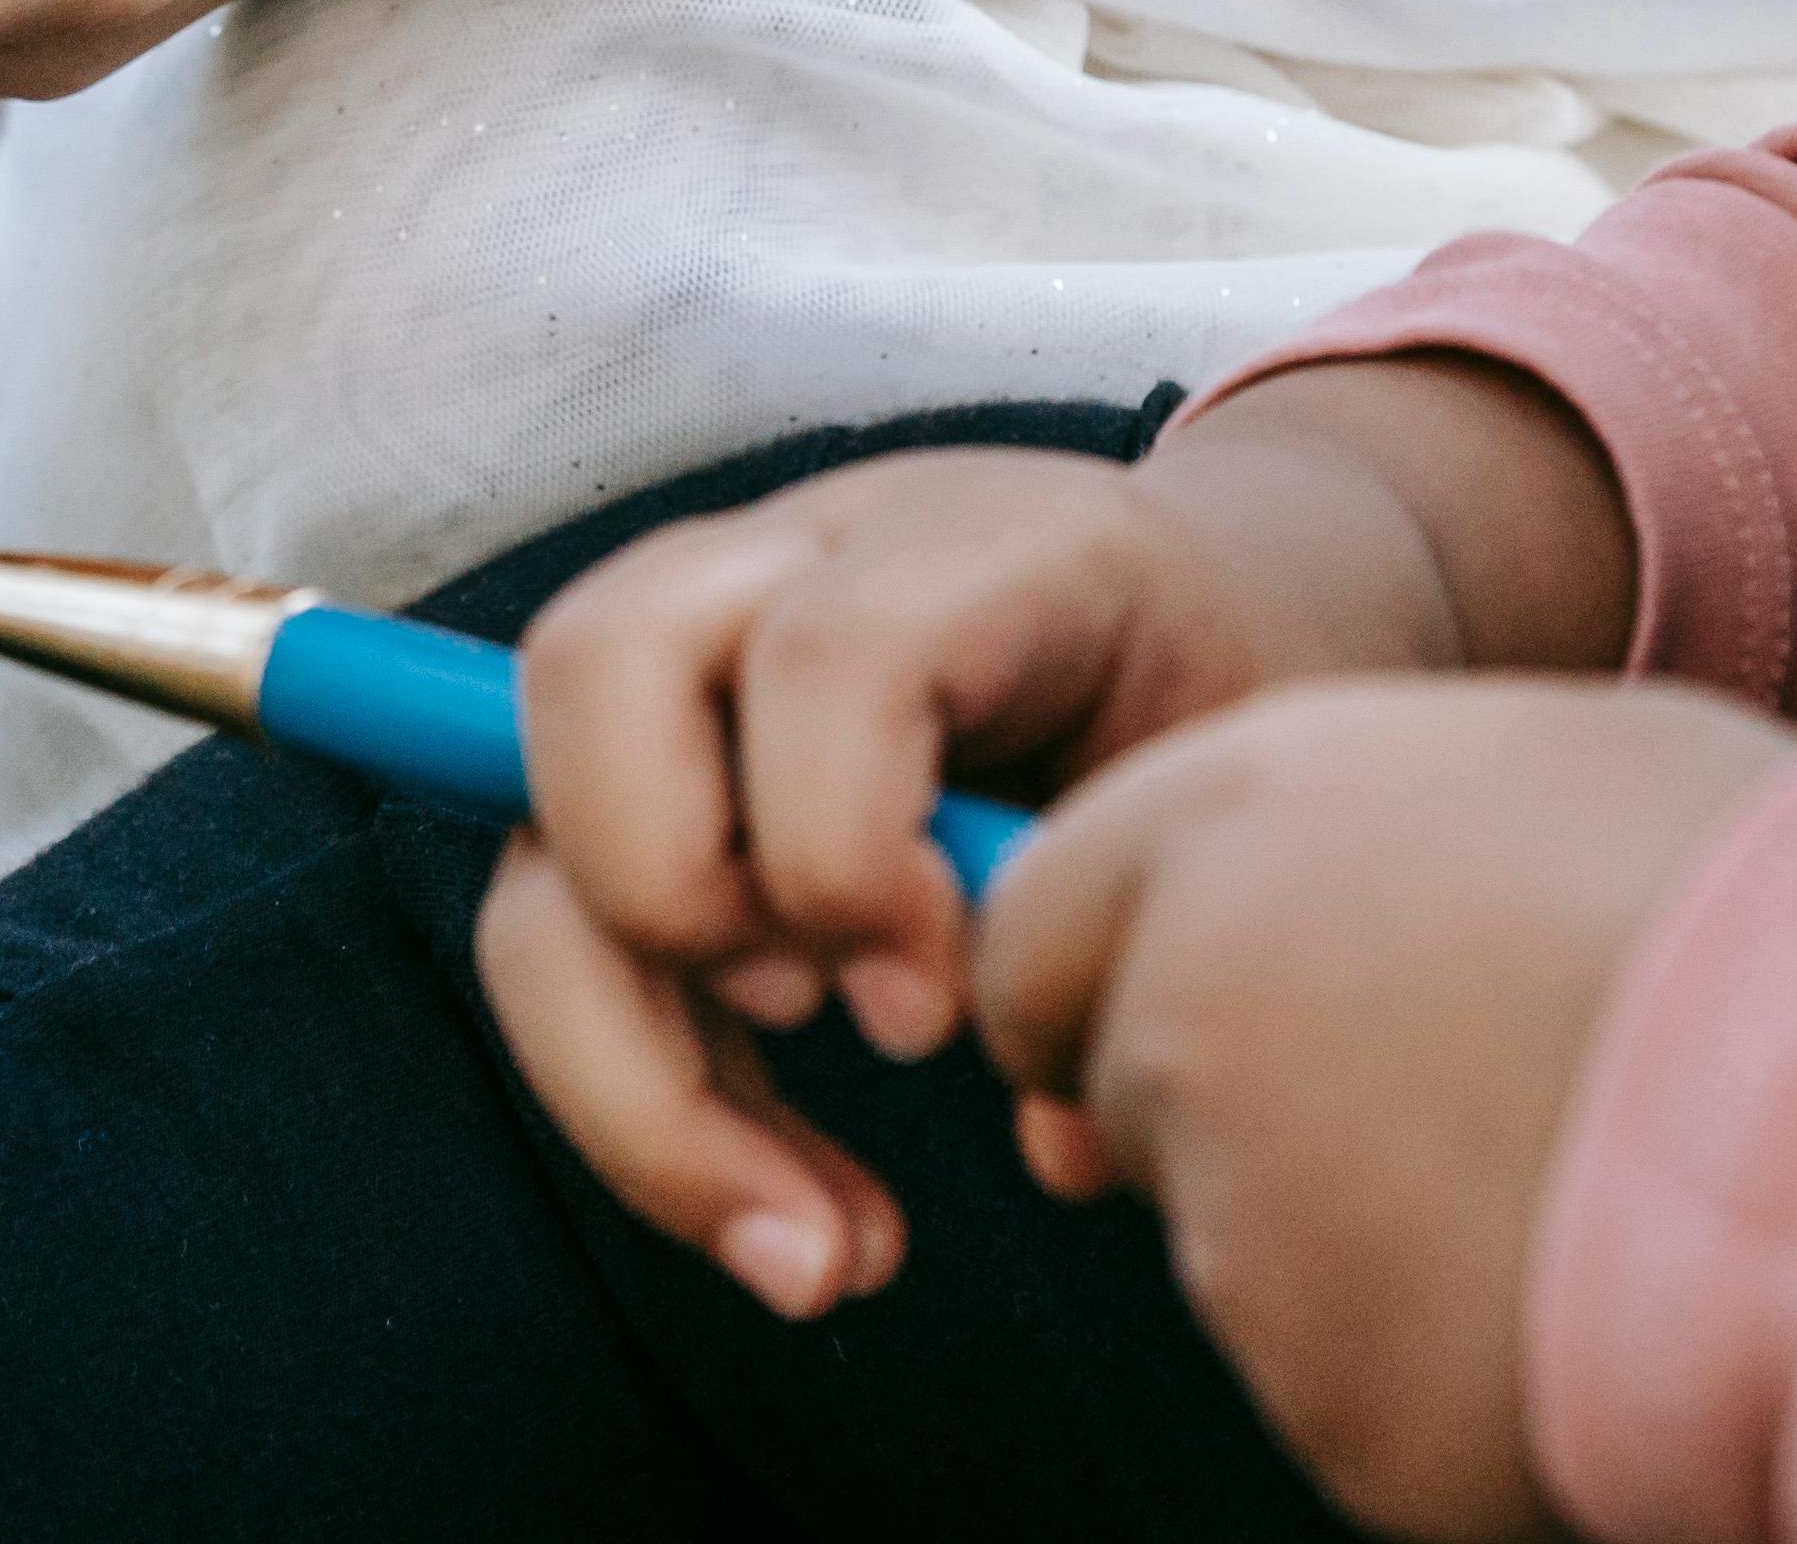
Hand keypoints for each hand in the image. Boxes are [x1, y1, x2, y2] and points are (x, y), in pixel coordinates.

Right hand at [472, 362, 1633, 1318]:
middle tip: (838, 1042)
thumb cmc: (1235, 691)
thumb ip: (1172, 919)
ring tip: (819, 1257)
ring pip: (538, 844)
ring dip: (631, 1080)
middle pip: (593, 674)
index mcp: (974, 540)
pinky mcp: (657, 795)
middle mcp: (788, 564)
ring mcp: (695, 670)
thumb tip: (1061, 1140)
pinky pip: (572, 946)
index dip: (846, 844)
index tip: (935, 1014)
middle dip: (671, 907)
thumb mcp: (1258, 772)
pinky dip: (653, 1106)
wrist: (1215, 609)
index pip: (827, 646)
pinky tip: (792, 1219)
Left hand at [972, 679, 1796, 1542]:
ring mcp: (1248, 1237)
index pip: (1037, 925)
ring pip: (1255, 1244)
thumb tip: (1371, 858)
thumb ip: (1386, 816)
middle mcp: (1186, 1026)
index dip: (1107, 971)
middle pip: (1139, 1093)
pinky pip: (1357, 1381)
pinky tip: (1583, 1286)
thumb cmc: (1756, 904)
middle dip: (1247, 1108)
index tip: (1194, 1003)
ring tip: (1569, 1171)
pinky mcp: (1332, 1409)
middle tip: (1447, 1099)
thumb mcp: (1560, 758)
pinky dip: (1445, 1356)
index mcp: (1220, 831)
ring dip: (1366, 1230)